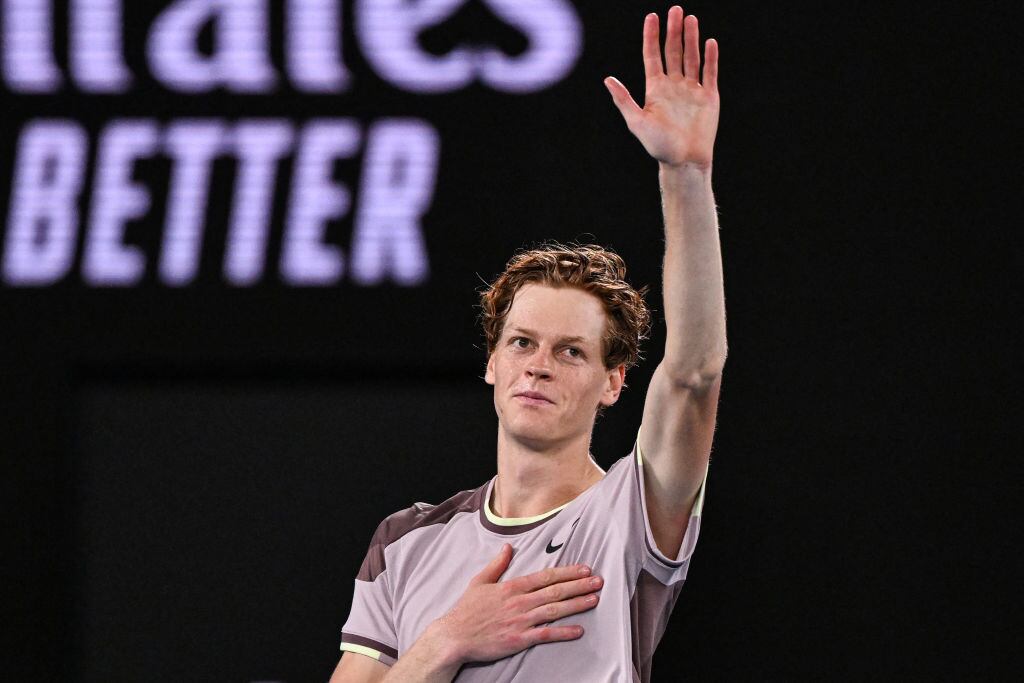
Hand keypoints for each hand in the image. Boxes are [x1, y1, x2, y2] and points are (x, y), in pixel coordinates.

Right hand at [430, 544, 603, 664]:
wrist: (455, 636)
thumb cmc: (466, 610)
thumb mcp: (480, 581)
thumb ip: (497, 564)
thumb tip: (508, 547)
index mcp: (512, 586)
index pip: (546, 576)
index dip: (567, 572)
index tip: (584, 569)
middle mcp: (520, 602)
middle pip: (555, 591)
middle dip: (579, 585)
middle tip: (598, 581)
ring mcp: (521, 621)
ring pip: (555, 610)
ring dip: (577, 604)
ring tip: (594, 599)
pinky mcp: (519, 639)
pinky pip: (546, 634)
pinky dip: (564, 632)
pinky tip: (579, 630)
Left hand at [604, 6, 719, 168]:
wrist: (684, 162)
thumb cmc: (658, 146)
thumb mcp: (637, 122)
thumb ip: (624, 100)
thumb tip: (607, 79)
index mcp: (655, 89)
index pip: (652, 56)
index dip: (651, 36)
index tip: (652, 17)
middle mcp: (673, 86)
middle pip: (673, 52)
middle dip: (674, 31)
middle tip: (675, 10)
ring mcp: (691, 89)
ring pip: (691, 58)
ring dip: (691, 38)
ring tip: (690, 19)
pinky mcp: (708, 97)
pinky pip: (710, 72)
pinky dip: (710, 57)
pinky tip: (709, 42)